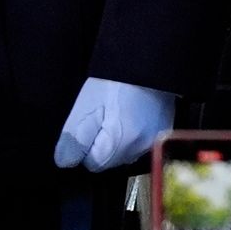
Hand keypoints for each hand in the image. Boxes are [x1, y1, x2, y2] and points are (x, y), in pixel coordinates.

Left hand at [53, 77, 170, 171]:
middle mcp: (141, 150)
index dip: (85, 147)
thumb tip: (65, 163)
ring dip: (118, 140)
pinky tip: (130, 115)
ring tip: (116, 114)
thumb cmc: (112, 85)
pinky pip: (141, 143)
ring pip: (126, 152)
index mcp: (120, 146)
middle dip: (102, 144)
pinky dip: (133, 134)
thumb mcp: (85, 111)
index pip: (93, 164)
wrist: (146, 65)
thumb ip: (74, 141)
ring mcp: (155, 142)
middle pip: (111, 160)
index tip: (88, 125)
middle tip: (102, 116)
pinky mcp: (165, 132)